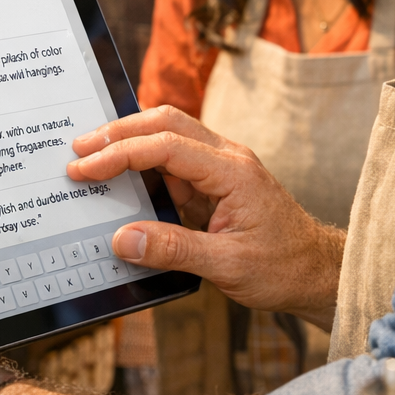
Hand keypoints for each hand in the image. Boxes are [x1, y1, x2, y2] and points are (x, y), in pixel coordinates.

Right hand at [67, 106, 343, 328]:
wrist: (317, 272)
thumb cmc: (282, 268)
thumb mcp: (229, 266)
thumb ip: (173, 250)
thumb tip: (121, 239)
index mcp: (233, 170)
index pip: (166, 146)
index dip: (120, 153)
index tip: (84, 168)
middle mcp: (226, 158)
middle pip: (166, 123)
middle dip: (119, 131)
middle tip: (77, 148)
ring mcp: (220, 167)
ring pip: (168, 135)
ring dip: (129, 142)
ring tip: (89, 158)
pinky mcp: (214, 182)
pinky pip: (172, 163)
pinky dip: (142, 165)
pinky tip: (119, 180)